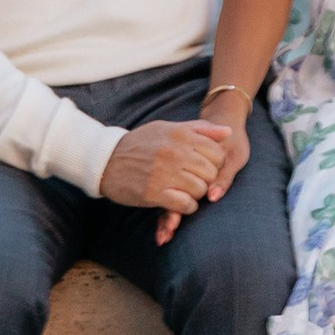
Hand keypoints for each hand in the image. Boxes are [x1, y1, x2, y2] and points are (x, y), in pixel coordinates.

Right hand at [102, 117, 229, 228]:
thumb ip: (200, 129)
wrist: (106, 160)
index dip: (216, 163)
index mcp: (180, 134)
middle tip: (195, 181)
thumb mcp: (168, 128)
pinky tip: (179, 201)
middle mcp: (175, 152)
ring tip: (186, 191)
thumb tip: (228, 131)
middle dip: (207, 180)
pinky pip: (185, 205)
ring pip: (200, 190)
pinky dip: (186, 207)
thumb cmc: (141, 143)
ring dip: (196, 194)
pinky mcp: (155, 193)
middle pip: (211, 172)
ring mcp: (165, 173)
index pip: (217, 152)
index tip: (205, 167)